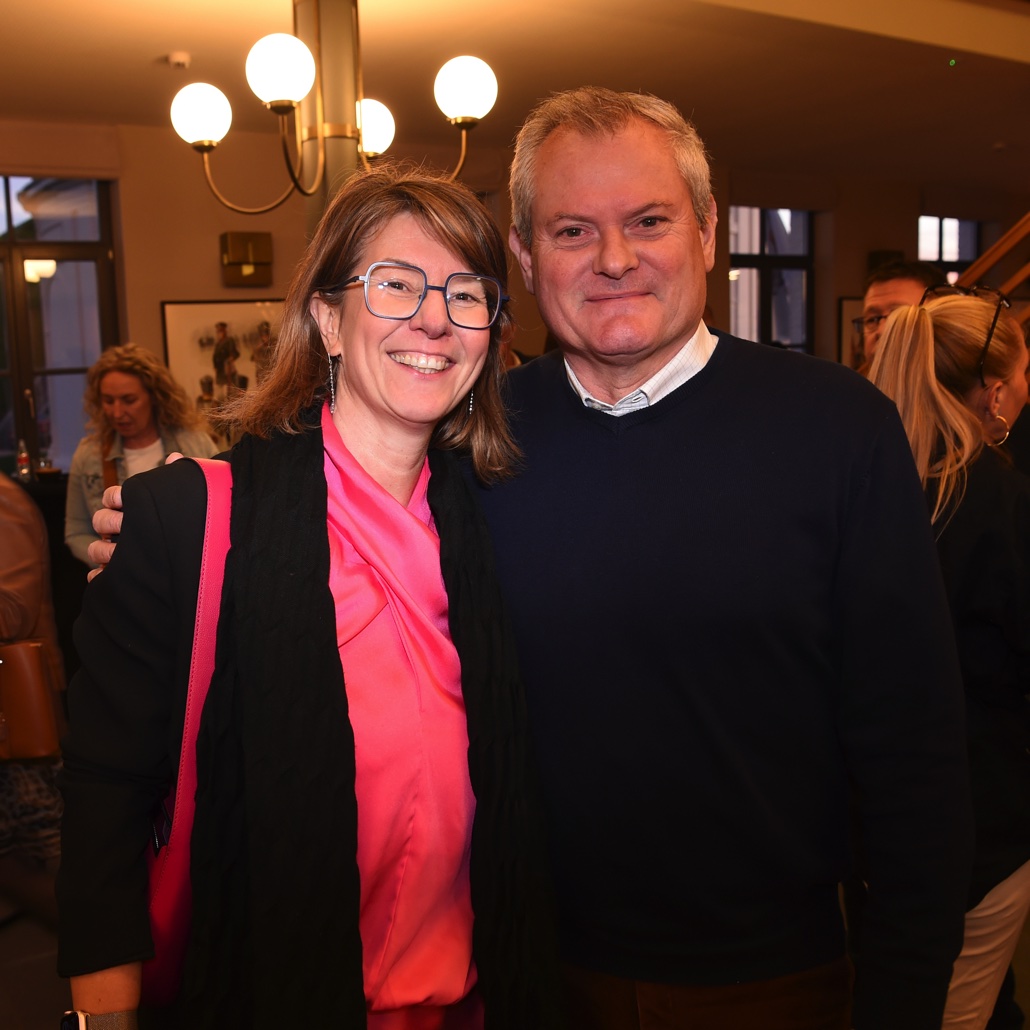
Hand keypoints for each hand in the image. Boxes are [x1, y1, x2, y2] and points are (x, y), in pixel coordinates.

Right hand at [85, 453, 185, 580]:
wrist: (195, 557)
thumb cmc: (182, 520)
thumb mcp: (180, 499)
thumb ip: (175, 478)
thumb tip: (174, 457)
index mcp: (133, 509)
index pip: (112, 497)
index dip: (114, 497)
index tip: (124, 501)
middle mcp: (121, 529)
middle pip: (100, 521)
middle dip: (109, 523)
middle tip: (125, 529)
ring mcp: (117, 551)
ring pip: (95, 548)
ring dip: (102, 550)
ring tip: (118, 556)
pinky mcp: (118, 573)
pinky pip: (98, 576)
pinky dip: (97, 577)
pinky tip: (103, 576)